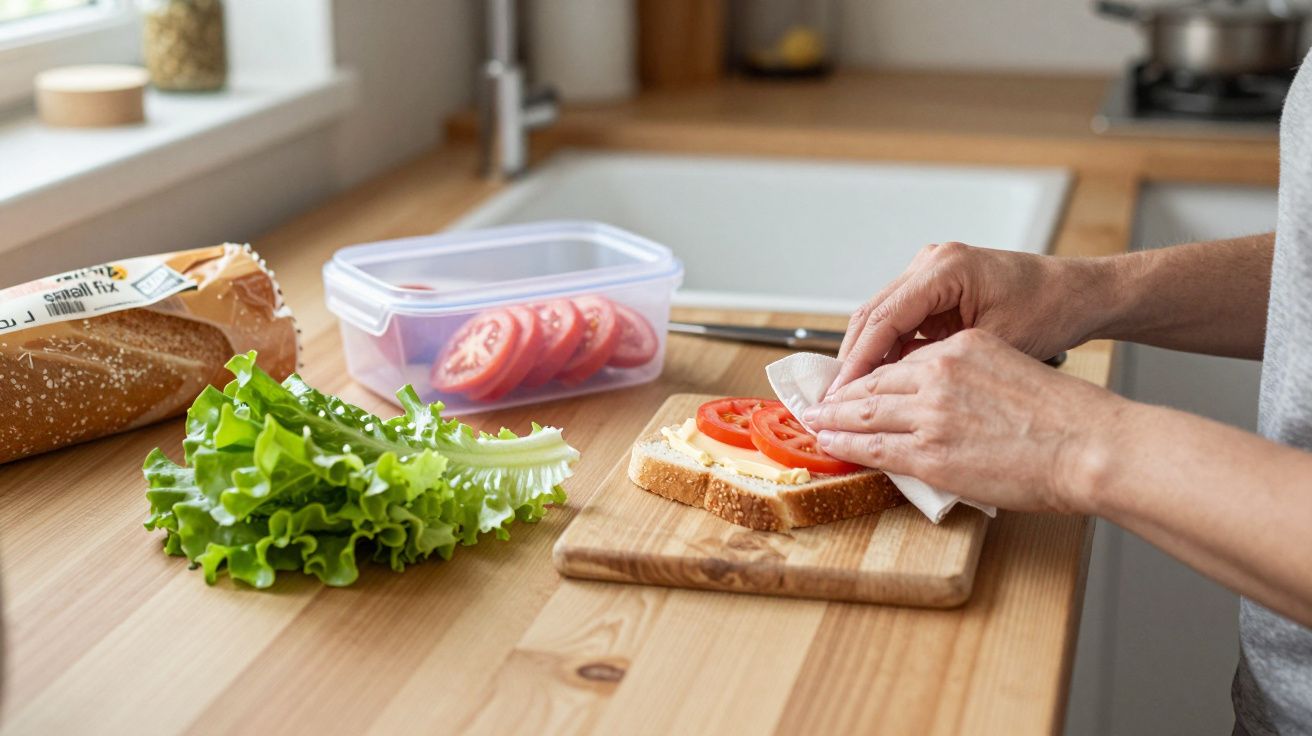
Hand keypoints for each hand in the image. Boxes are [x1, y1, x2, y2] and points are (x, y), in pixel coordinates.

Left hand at [804, 329, 1123, 513]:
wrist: (1090, 446)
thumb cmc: (1066, 417)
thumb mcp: (1012, 368)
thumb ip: (972, 376)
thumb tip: (945, 398)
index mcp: (962, 347)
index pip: (901, 359)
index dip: (871, 373)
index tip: (854, 380)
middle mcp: (939, 372)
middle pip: (874, 381)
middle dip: (841, 393)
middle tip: (818, 400)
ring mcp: (930, 413)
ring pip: (864, 412)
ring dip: (833, 418)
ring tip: (814, 422)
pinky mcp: (930, 452)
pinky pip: (873, 447)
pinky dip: (845, 445)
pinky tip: (829, 443)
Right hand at [830, 242, 1111, 391]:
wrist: (1078, 293)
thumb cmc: (1050, 311)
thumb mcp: (994, 344)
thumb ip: (940, 365)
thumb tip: (895, 396)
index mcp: (945, 268)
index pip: (883, 318)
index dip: (857, 361)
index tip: (839, 395)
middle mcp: (931, 262)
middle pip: (872, 315)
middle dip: (851, 361)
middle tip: (831, 400)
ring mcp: (929, 272)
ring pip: (880, 319)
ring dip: (866, 357)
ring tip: (848, 397)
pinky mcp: (934, 287)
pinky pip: (899, 321)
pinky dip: (887, 351)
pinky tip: (878, 382)